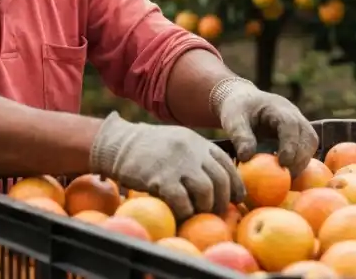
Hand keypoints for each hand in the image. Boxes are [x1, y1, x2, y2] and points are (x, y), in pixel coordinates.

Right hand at [89, 112, 243, 217]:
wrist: (118, 144)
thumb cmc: (147, 148)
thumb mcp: (177, 141)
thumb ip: (196, 155)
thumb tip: (218, 181)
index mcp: (198, 142)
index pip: (227, 163)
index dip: (236, 183)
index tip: (237, 198)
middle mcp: (192, 150)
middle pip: (220, 179)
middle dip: (223, 200)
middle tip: (218, 212)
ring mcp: (177, 164)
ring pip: (205, 191)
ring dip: (205, 207)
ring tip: (198, 213)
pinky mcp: (161, 178)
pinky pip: (182, 201)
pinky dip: (185, 212)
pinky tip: (180, 214)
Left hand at [211, 77, 318, 178]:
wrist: (243, 100)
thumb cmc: (237, 109)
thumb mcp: (233, 120)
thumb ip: (240, 136)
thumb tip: (246, 158)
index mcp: (277, 107)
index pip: (291, 124)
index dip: (290, 144)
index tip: (283, 163)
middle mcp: (293, 114)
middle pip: (307, 135)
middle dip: (301, 158)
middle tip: (288, 176)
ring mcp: (299, 123)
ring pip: (311, 143)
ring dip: (303, 161)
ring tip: (288, 177)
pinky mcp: (298, 134)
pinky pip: (306, 148)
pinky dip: (300, 161)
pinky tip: (287, 172)